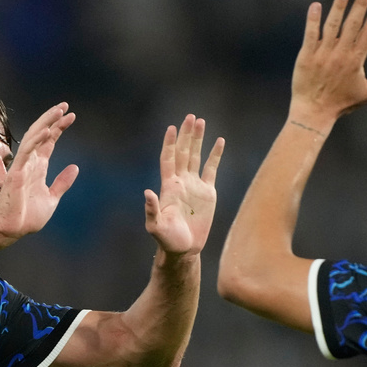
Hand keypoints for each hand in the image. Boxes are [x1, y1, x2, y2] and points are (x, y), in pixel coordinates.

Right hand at [0, 102, 78, 239]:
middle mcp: (30, 162)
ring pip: (34, 137)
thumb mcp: (52, 198)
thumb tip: (75, 167)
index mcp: (38, 167)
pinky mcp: (17, 172)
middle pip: (42, 134)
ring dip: (47, 122)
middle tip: (65, 106)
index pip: (49, 141)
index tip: (71, 116)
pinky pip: (27, 152)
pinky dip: (37, 140)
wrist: (14, 230)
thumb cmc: (28, 217)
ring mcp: (23, 166)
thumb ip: (62, 183)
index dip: (59, 127)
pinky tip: (48, 130)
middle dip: (53, 118)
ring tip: (59, 110)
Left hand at [144, 115, 224, 255]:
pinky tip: (219, 141)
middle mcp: (181, 181)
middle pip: (183, 152)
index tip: (171, 128)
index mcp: (169, 186)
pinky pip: (211, 169)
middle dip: (186, 135)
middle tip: (190, 116)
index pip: (168, 159)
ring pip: (196, 156)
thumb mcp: (156, 227)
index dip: (169, 143)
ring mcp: (194, 185)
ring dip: (198, 139)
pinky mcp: (207, 193)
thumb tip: (147, 193)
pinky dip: (215, 155)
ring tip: (201, 121)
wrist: (184, 249)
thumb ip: (151, 210)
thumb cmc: (167, 240)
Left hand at [290, 0, 366, 123]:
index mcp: (356, 61)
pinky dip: (312, 20)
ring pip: (332, 26)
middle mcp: (340, 55)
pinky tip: (316, 5)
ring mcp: (322, 54)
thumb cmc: (341, 104)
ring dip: (338, 6)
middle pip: (353, 24)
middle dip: (361, 4)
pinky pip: (310, 35)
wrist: (313, 113)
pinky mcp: (306, 57)